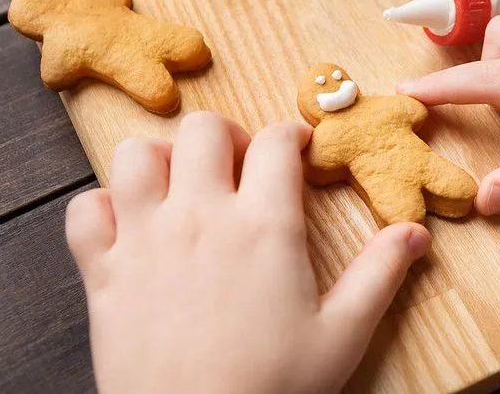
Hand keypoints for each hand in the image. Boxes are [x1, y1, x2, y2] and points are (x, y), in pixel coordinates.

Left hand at [66, 112, 430, 393]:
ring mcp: (145, 240)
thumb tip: (416, 232)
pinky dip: (103, 207)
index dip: (292, 134)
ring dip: (160, 160)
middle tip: (239, 166)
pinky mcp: (102, 272)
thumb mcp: (343, 334)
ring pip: (135, 156)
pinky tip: (129, 227)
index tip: (296, 146)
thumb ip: (381, 274)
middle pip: (203, 130)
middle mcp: (201, 218)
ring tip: (182, 187)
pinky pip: (83, 210)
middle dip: (226, 136)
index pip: (277, 143)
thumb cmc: (274, 387)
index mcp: (265, 227)